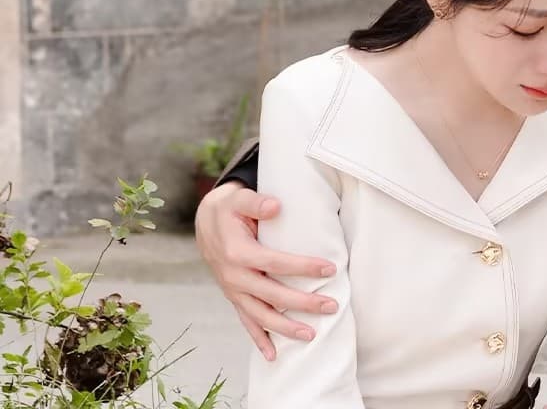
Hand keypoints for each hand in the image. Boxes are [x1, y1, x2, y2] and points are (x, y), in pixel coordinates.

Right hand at [194, 182, 337, 359]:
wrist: (206, 221)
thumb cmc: (229, 209)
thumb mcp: (238, 198)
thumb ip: (256, 202)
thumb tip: (275, 206)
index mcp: (237, 253)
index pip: (275, 263)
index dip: (302, 267)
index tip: (329, 268)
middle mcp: (234, 277)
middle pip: (272, 295)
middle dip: (302, 303)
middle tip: (332, 306)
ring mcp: (233, 291)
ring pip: (260, 316)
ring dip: (285, 328)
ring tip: (312, 335)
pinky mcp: (234, 297)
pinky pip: (246, 322)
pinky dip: (259, 340)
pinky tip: (274, 356)